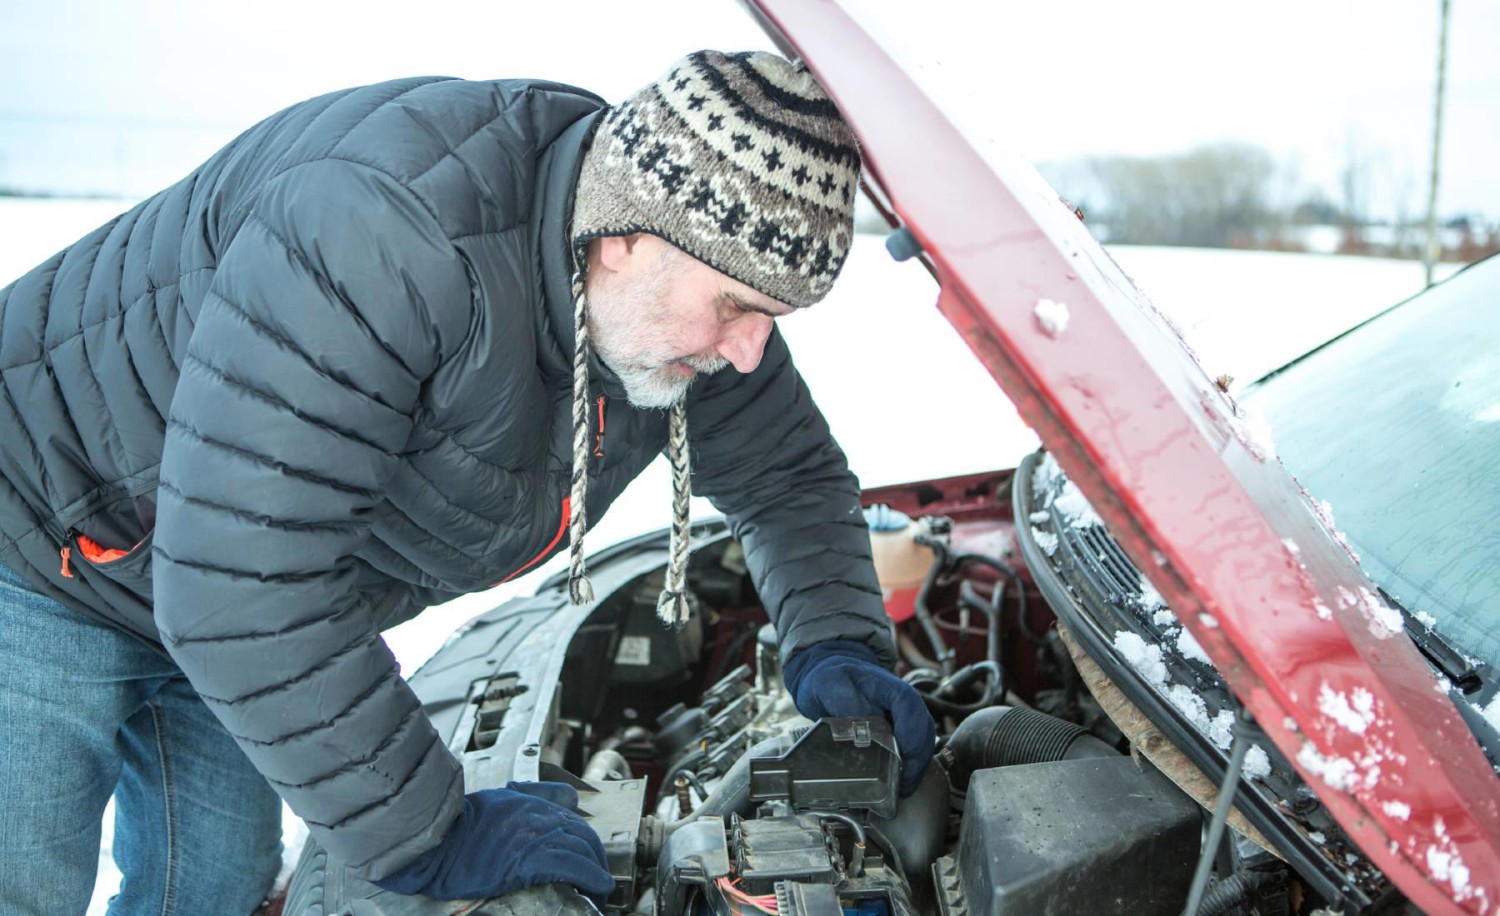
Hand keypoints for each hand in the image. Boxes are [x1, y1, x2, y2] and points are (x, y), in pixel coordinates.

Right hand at [373, 781, 614, 901]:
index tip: (591, 860)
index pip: (575, 823)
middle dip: (596, 860)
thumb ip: (536, 795)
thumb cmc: (461, 821)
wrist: (438, 837)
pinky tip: (597, 887)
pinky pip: (572, 866)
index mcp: (534, 806)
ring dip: (597, 873)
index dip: (587, 845)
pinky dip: (591, 877)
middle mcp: (541, 818)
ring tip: (599, 891)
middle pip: (584, 838)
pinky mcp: (530, 860)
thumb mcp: (501, 798)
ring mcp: (537, 838)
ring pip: (582, 852)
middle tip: (598, 880)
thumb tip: (569, 797)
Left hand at [782, 640, 936, 795]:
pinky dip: (911, 767)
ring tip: (902, 788)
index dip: (912, 731)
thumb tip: (861, 729)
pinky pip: (914, 749)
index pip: (910, 706)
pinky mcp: (900, 731)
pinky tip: (900, 782)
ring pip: (923, 742)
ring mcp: (904, 717)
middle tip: (904, 784)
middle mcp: (903, 703)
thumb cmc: (832, 678)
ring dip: (917, 766)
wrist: (831, 674)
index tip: (906, 755)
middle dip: (918, 759)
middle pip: (923, 729)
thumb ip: (844, 701)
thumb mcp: (829, 684)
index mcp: (888, 687)